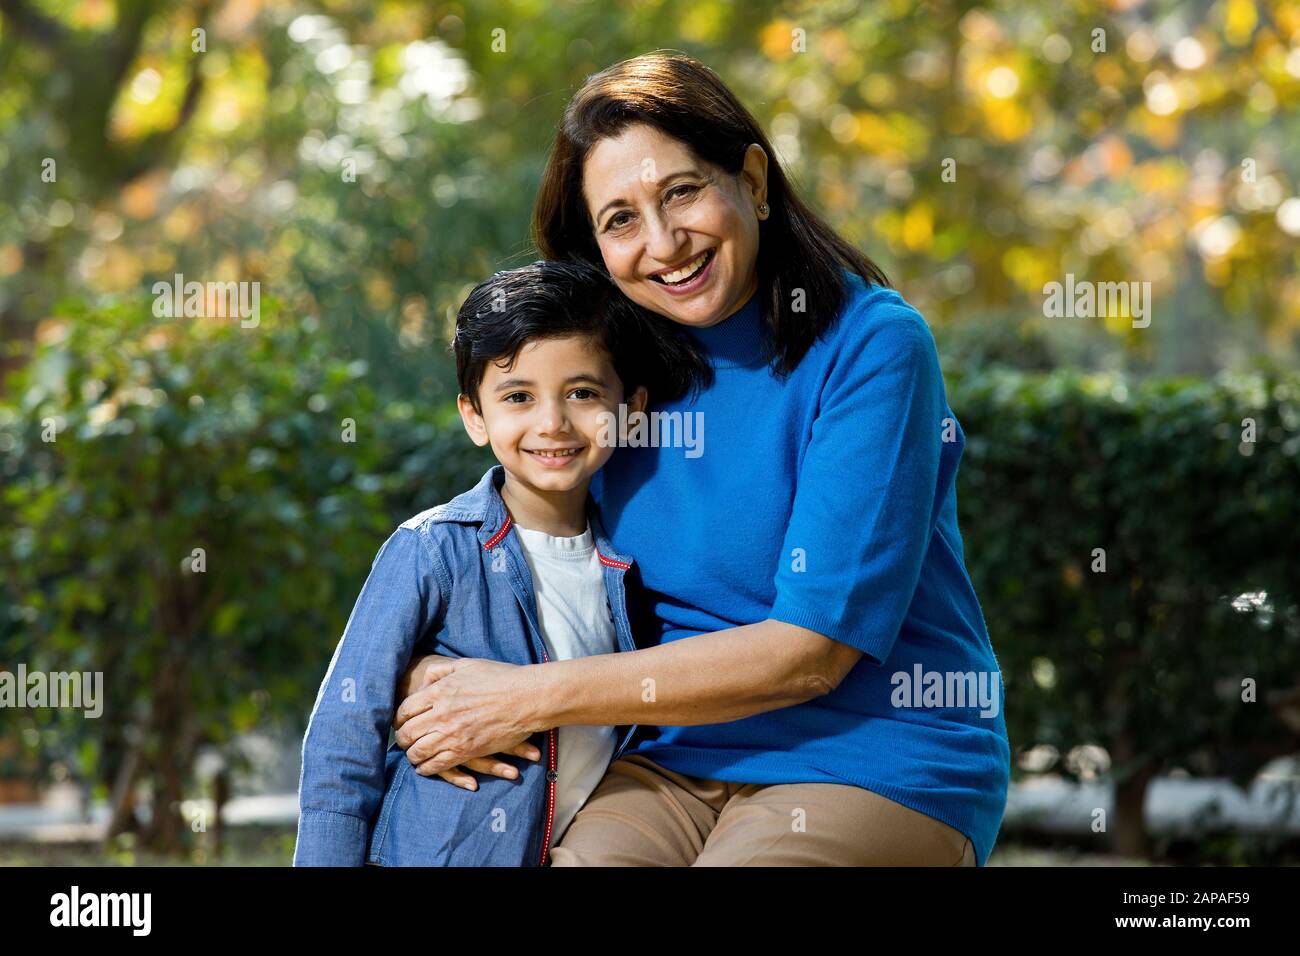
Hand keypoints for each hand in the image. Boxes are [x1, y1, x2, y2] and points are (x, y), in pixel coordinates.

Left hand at [394, 656, 545, 777]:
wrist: (527, 698)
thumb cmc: (500, 678)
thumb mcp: (467, 665)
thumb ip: (441, 671)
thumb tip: (425, 683)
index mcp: (439, 691)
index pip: (404, 710)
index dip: (399, 719)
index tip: (401, 723)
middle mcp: (441, 714)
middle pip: (407, 733)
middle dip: (402, 739)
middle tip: (404, 741)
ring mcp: (452, 734)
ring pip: (418, 752)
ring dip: (413, 755)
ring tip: (413, 755)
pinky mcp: (465, 751)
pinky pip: (437, 765)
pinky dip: (426, 769)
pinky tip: (425, 767)